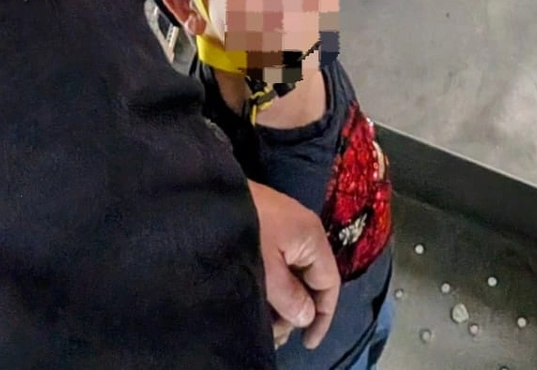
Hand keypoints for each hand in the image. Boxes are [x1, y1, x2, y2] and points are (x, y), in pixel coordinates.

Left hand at [248, 179, 339, 349]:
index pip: (329, 283)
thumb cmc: (244, 230)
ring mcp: (285, 227)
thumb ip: (291, 298)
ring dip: (282, 301)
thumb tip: (306, 316)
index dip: (322, 316)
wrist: (207, 193)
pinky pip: (278, 262)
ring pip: (292, 273)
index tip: (307, 343)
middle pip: (310, 280)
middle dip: (296, 312)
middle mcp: (304, 231)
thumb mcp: (267, 271)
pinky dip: (272, 285)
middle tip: (274, 335)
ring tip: (262, 323)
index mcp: (312, 238)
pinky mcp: (267, 226)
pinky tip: (256, 300)